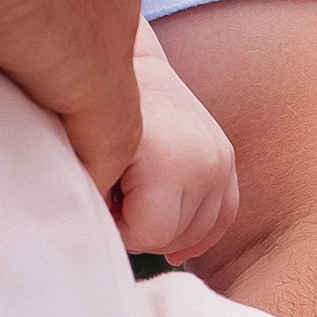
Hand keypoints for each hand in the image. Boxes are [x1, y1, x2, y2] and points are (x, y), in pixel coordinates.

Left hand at [114, 31, 240, 263]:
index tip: (107, 203)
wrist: (133, 70)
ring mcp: (221, 160)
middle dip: (143, 228)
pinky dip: (202, 233)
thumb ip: (98, 204)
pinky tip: (177, 245)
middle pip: (175, 236)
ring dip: (168, 228)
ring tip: (140, 199)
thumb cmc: (97, 118)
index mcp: (168, 165)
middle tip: (120, 198)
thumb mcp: (89, 159)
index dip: (122, 230)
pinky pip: (225, 216)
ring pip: (201, 232)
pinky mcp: (227, 157)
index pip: (150, 236)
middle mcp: (204, 163)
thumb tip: (102, 241)